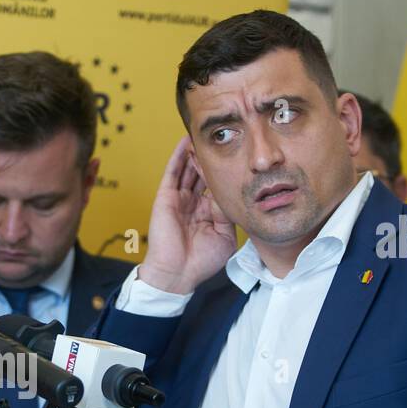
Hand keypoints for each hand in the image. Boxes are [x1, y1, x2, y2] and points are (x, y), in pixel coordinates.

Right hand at [138, 136, 236, 295]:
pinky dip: (178, 156)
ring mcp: (179, 199)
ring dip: (196, 152)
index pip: (218, 186)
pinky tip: (186, 140)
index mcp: (207, 213)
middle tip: (224, 138)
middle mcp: (193, 203)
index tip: (240, 156)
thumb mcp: (224, 235)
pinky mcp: (166, 197)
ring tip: (205, 133)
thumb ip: (227, 212)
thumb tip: (230, 190)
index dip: (227, 171)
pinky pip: (173, 172)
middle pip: (203, 174)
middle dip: (212, 158)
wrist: (177, 274)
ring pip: (188, 169)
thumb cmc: (200, 262)